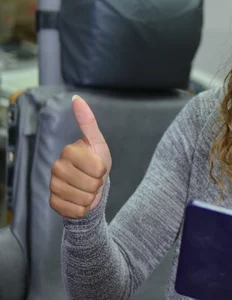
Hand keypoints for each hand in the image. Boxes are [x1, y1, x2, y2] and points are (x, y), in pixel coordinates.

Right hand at [49, 95, 111, 217]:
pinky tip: (79, 199)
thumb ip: (88, 121)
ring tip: (87, 188)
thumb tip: (76, 98)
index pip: (98, 168)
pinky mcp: (54, 202)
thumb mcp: (97, 142)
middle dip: (98, 184)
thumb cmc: (96, 162)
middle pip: (92, 184)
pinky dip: (83, 208)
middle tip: (92, 179)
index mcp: (68, 151)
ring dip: (91, 196)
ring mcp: (53, 185)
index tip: (98, 166)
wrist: (89, 186)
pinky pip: (76, 210)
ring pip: (85, 198)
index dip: (103, 170)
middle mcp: (56, 167)